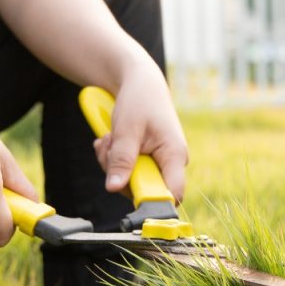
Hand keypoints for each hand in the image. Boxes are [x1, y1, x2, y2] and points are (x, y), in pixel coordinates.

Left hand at [93, 61, 187, 202]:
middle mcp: (171, 163)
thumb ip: (122, 160)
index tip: (128, 192)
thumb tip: (114, 188)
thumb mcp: (126, 129)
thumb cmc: (140, 100)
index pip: (172, 195)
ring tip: (109, 139)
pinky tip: (111, 141)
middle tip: (109, 149)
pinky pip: (127, 171)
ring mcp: (159, 163)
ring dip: (112, 164)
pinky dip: (113, 159)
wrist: (141, 83)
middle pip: (145, 189)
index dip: (152, 202)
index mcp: (175, 156)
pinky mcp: (148, 160)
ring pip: (131, 181)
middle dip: (120, 174)